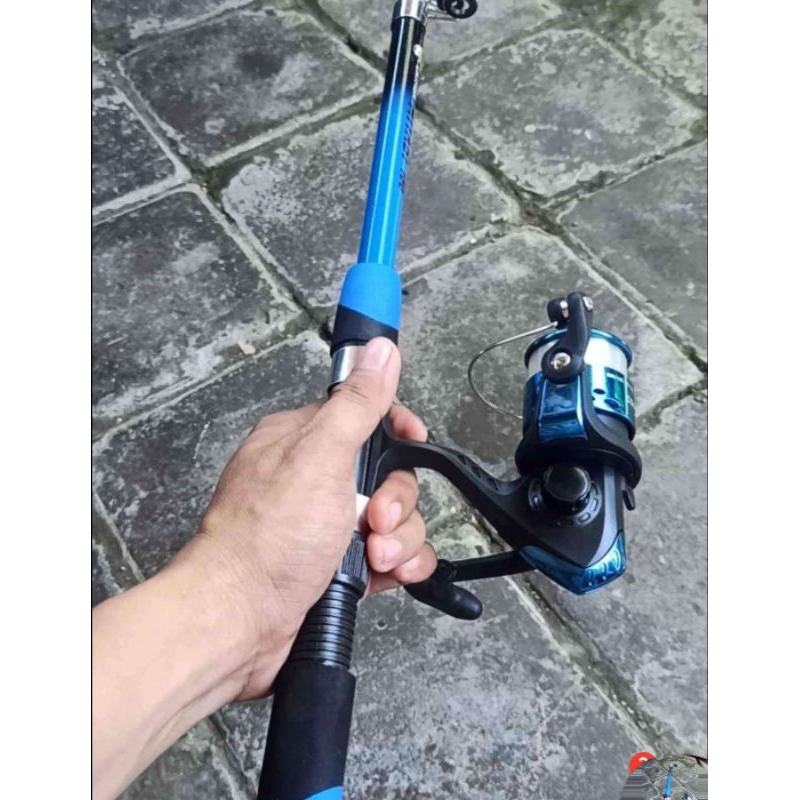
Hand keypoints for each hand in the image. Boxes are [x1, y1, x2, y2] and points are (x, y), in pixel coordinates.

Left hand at [173, 337, 435, 699]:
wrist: (240, 622)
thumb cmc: (264, 541)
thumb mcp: (320, 457)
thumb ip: (357, 404)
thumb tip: (379, 353)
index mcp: (304, 441)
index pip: (366, 416)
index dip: (397, 429)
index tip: (413, 438)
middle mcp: (315, 480)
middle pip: (389, 473)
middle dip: (396, 500)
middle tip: (374, 518)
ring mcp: (326, 524)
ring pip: (394, 518)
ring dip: (398, 539)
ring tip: (373, 557)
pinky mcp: (338, 563)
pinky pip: (389, 554)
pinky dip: (397, 565)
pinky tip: (386, 575)